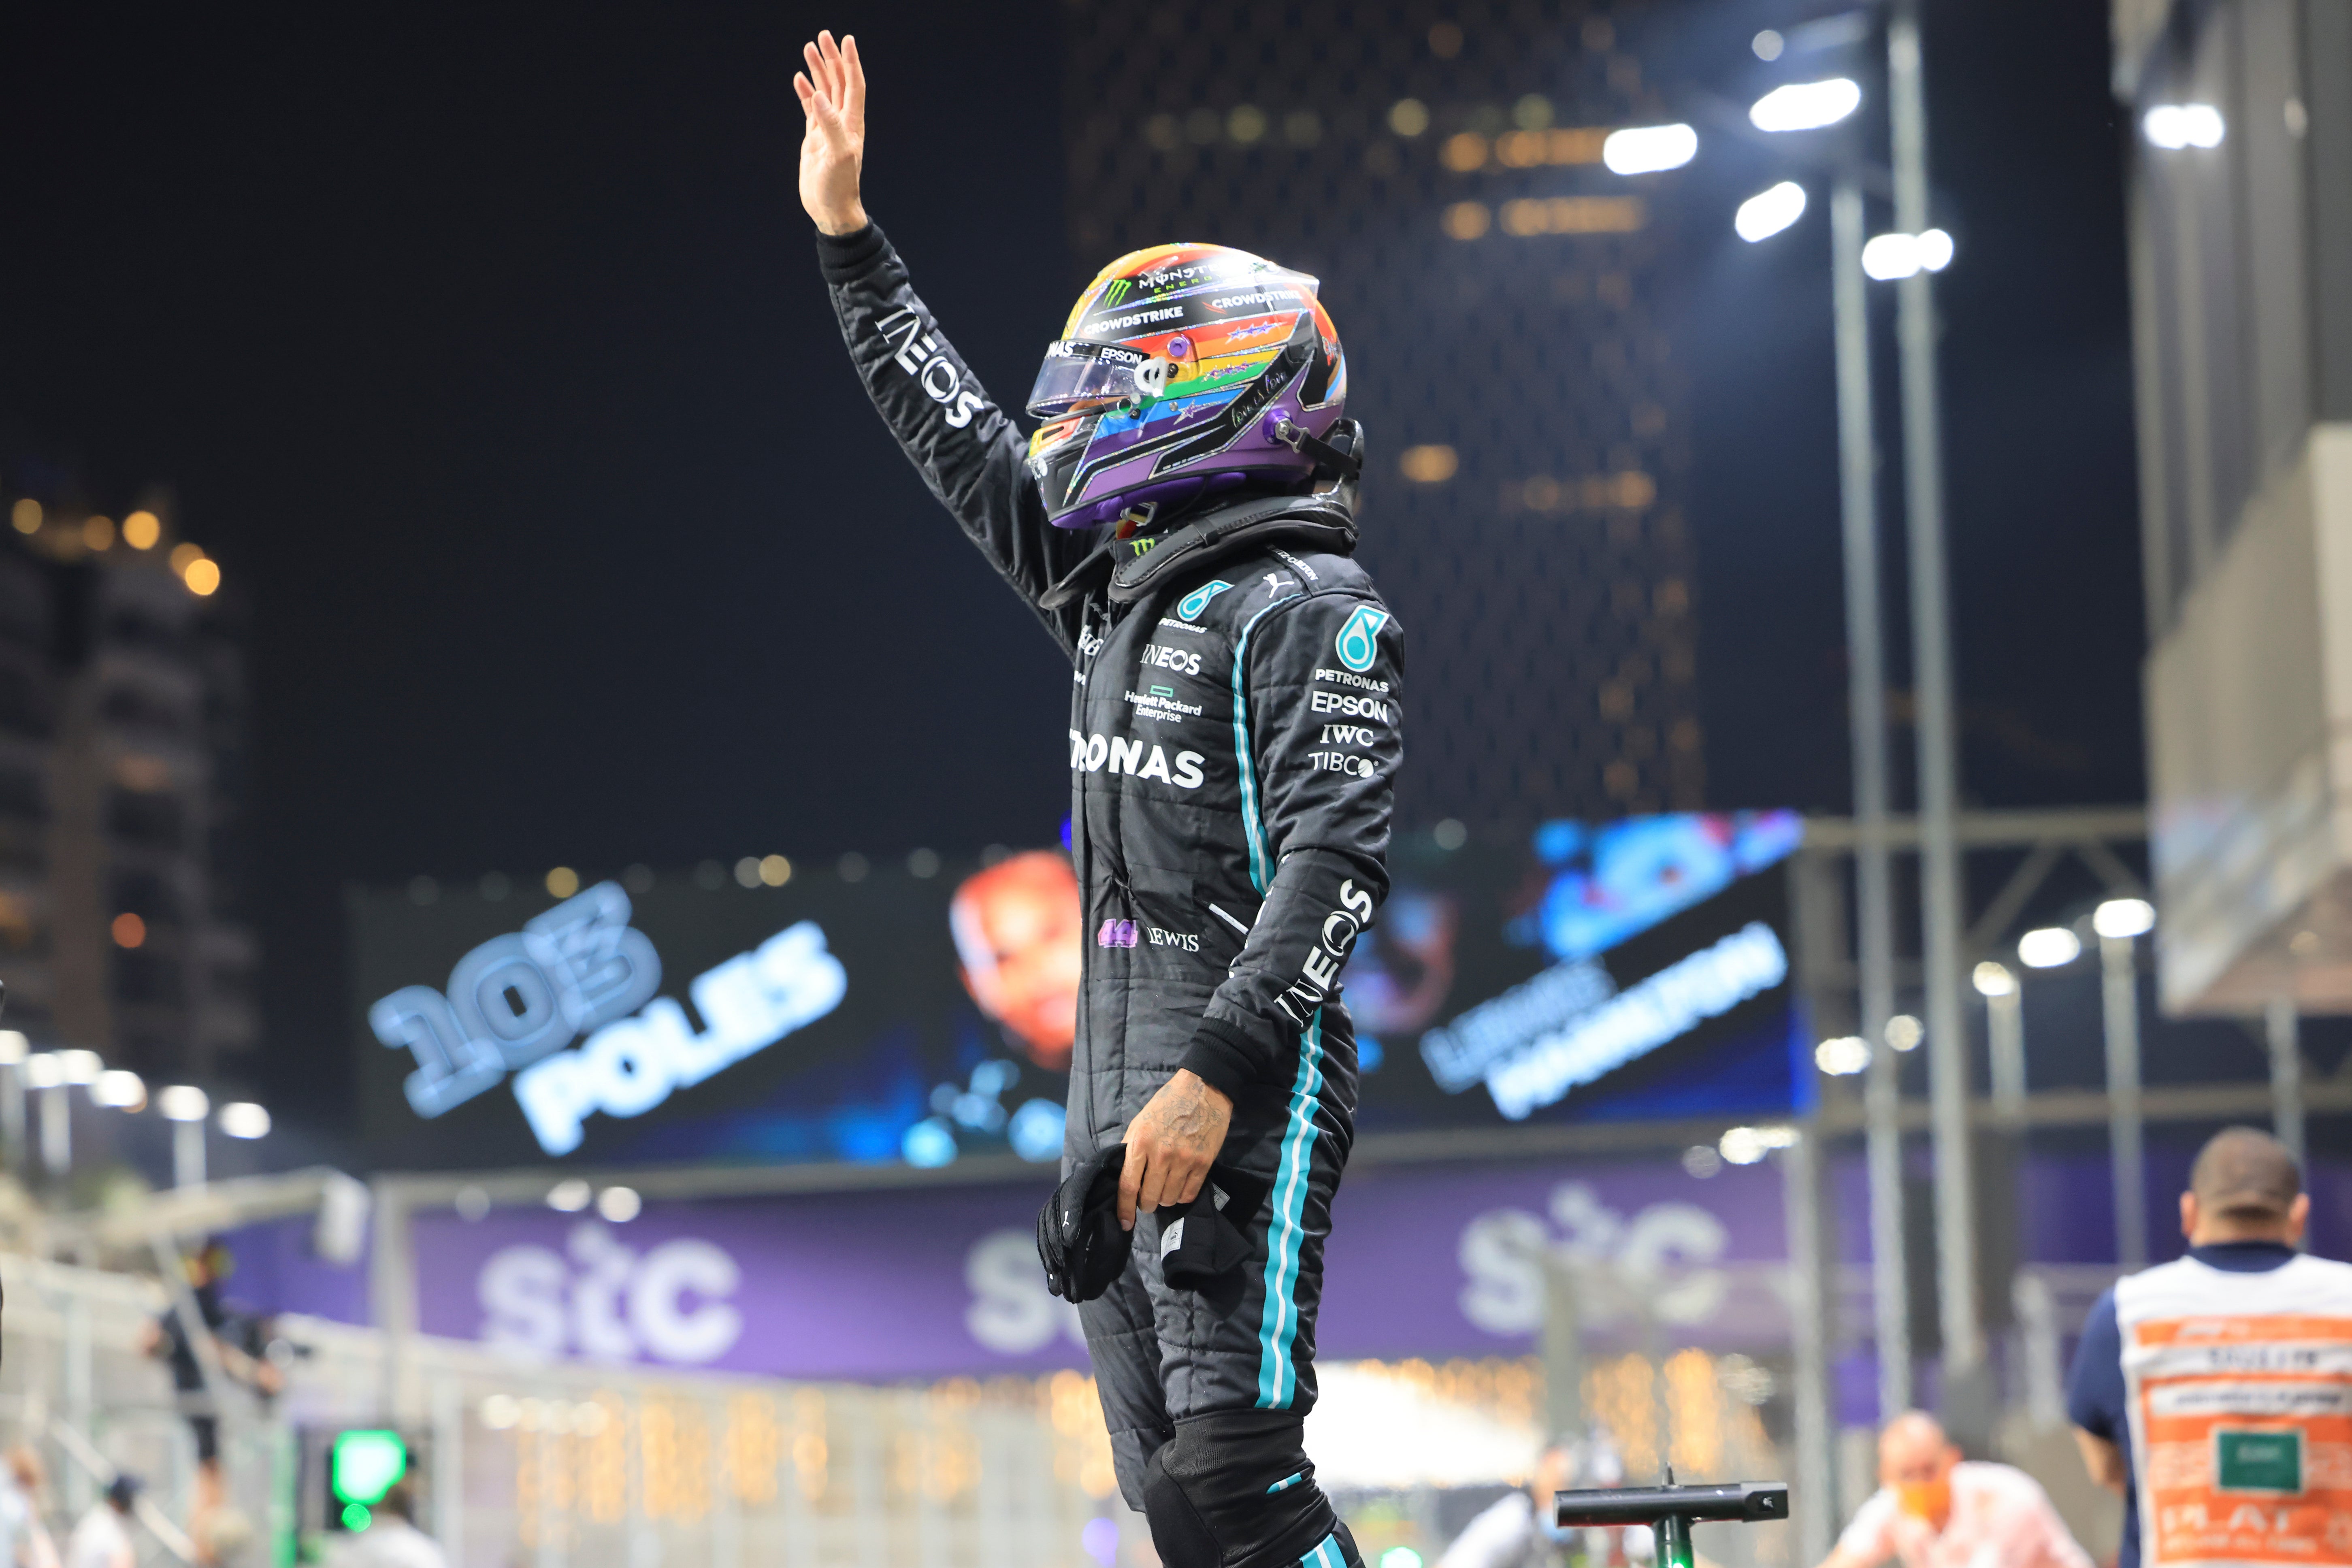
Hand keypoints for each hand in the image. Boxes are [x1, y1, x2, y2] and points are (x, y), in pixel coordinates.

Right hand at [793, 30, 866, 235]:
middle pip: (839, 83)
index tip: (846, 39)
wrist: (831, 210)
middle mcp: (842, 123)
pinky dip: (806, 92)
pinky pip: (811, 109)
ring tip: (809, 48)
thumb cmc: (838, 187)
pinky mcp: (816, 139)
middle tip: (823, 36)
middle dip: (832, 59)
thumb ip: (829, 125)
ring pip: (824, 92)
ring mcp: (828, 129)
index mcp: (851, 124)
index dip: (850, 62)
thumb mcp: (837, 156)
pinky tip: (800, 79)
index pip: (853, 85)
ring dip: (818, 71)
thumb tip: (819, 96)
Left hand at [1118, 1070, 1231, 1229]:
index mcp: (1140, 1142)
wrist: (1204, 1089)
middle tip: (1148, 1195)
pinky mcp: (1204, 1163)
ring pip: (1169, 1199)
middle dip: (1146, 1203)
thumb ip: (1131, 1148)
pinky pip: (1189, 1194)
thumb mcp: (1140, 1121)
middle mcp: (1161, 1154)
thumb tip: (1123, 1175)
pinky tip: (1180, 1186)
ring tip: (1165, 1187)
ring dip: (1164, 1198)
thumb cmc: (1167, 1104)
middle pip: (1149, 1197)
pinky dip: (1182, 1195)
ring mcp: (1184, 1160)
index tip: (1124, 1222)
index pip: (1128, 1185)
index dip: (1124, 1208)